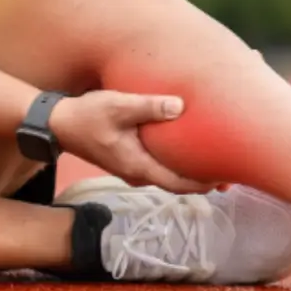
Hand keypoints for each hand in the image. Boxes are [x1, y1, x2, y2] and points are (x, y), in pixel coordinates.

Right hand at [49, 91, 216, 193]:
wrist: (59, 124)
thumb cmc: (87, 115)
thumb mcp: (118, 106)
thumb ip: (148, 106)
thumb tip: (180, 106)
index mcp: (138, 166)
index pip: (179, 184)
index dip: (204, 183)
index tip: (226, 177)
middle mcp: (138, 173)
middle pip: (178, 182)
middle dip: (204, 178)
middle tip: (230, 168)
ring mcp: (133, 168)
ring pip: (169, 174)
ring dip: (190, 169)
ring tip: (214, 157)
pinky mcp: (130, 158)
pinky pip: (160, 164)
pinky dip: (176, 160)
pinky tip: (186, 146)